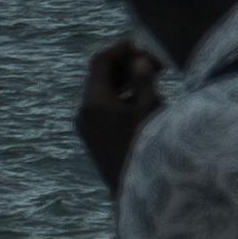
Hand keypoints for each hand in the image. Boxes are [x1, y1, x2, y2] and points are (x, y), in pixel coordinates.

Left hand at [73, 34, 166, 192]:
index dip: (120, 48)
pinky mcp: (94, 140)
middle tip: (151, 60)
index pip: (100, 62)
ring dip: (125, 83)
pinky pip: (104, 110)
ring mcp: (87, 128)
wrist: (134, 195)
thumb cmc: (146, 150)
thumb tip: (139, 58)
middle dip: (125, 65)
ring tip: (152, 79)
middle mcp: (84, 114)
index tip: (141, 43)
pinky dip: (121, 100)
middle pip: (100, 77)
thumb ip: (143, 80)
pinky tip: (143, 102)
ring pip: (103, 94)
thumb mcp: (149, 111)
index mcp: (93, 103)